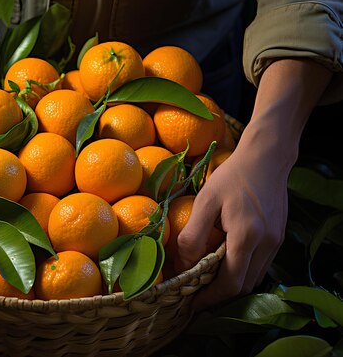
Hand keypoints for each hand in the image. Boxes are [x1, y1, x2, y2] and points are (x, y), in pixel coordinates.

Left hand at [175, 141, 286, 309]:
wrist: (266, 157)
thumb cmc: (232, 176)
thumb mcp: (205, 201)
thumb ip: (192, 234)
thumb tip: (182, 264)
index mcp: (247, 237)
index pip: (231, 283)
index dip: (211, 297)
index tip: (192, 302)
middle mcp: (266, 244)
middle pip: (244, 285)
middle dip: (219, 295)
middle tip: (195, 294)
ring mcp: (275, 241)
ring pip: (254, 277)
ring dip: (231, 284)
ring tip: (206, 281)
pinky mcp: (278, 236)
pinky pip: (260, 264)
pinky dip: (242, 271)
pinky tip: (224, 263)